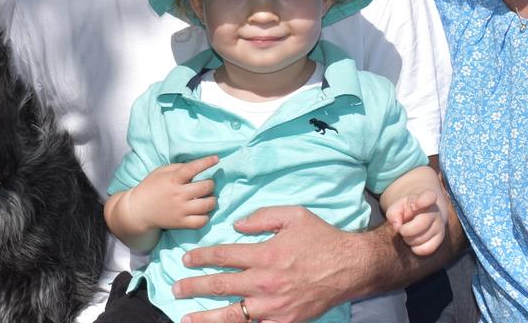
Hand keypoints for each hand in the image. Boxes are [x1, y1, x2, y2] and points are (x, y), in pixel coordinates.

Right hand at [122, 155, 218, 231]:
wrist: (138, 211)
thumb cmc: (151, 187)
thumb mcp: (161, 172)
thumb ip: (179, 168)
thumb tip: (198, 166)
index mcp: (173, 179)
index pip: (193, 168)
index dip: (207, 162)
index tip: (216, 159)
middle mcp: (178, 194)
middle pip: (205, 187)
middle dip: (211, 184)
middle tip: (207, 185)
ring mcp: (180, 210)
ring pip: (207, 204)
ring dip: (212, 200)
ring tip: (208, 198)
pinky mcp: (181, 223)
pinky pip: (202, 221)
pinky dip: (206, 216)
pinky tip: (202, 212)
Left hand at [174, 205, 367, 322]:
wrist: (351, 267)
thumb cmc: (322, 238)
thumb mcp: (294, 215)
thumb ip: (262, 218)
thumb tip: (236, 226)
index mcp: (265, 254)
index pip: (223, 255)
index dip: (201, 257)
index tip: (187, 259)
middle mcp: (265, 281)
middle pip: (221, 285)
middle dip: (194, 286)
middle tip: (176, 288)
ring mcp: (274, 305)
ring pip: (231, 314)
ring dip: (206, 316)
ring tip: (186, 318)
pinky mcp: (284, 320)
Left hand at [386, 189, 444, 256]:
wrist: (423, 213)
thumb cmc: (408, 209)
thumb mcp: (398, 206)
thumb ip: (393, 213)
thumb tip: (397, 227)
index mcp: (426, 198)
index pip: (428, 197)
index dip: (422, 202)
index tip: (413, 205)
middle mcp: (435, 211)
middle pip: (421, 224)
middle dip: (406, 230)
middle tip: (401, 229)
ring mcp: (440, 225)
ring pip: (421, 239)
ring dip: (409, 240)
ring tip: (407, 234)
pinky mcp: (440, 238)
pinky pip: (427, 249)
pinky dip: (416, 248)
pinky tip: (413, 242)